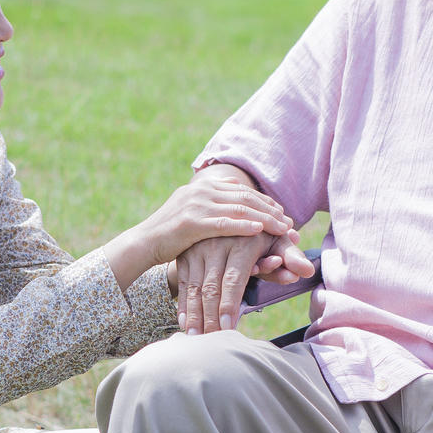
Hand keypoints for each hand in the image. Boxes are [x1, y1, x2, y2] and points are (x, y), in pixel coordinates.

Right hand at [103, 178, 290, 291]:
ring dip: (264, 218)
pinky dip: (244, 225)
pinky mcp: (191, 222)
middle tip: (289, 222)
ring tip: (282, 228)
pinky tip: (259, 230)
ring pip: (238, 208)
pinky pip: (223, 223)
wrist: (143, 244)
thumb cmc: (171, 235)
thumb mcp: (193, 214)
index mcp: (204, 188)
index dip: (265, 201)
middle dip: (270, 210)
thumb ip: (213, 205)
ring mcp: (196, 205)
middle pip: (245, 197)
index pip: (242, 190)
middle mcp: (201, 191)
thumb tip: (236, 195)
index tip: (282, 212)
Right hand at [174, 230, 314, 333]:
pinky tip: (183, 324)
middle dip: (210, 317)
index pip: (234, 279)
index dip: (230, 304)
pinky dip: (183, 305)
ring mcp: (198, 250)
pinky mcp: (185, 256)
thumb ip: (290, 256)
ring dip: (194, 315)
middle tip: (211, 342)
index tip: (228, 328)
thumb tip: (306, 271)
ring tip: (195, 338)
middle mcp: (216, 244)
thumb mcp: (277, 240)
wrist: (231, 216)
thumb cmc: (261, 234)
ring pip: (194, 288)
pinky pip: (183, 285)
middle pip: (211, 288)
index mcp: (241, 242)